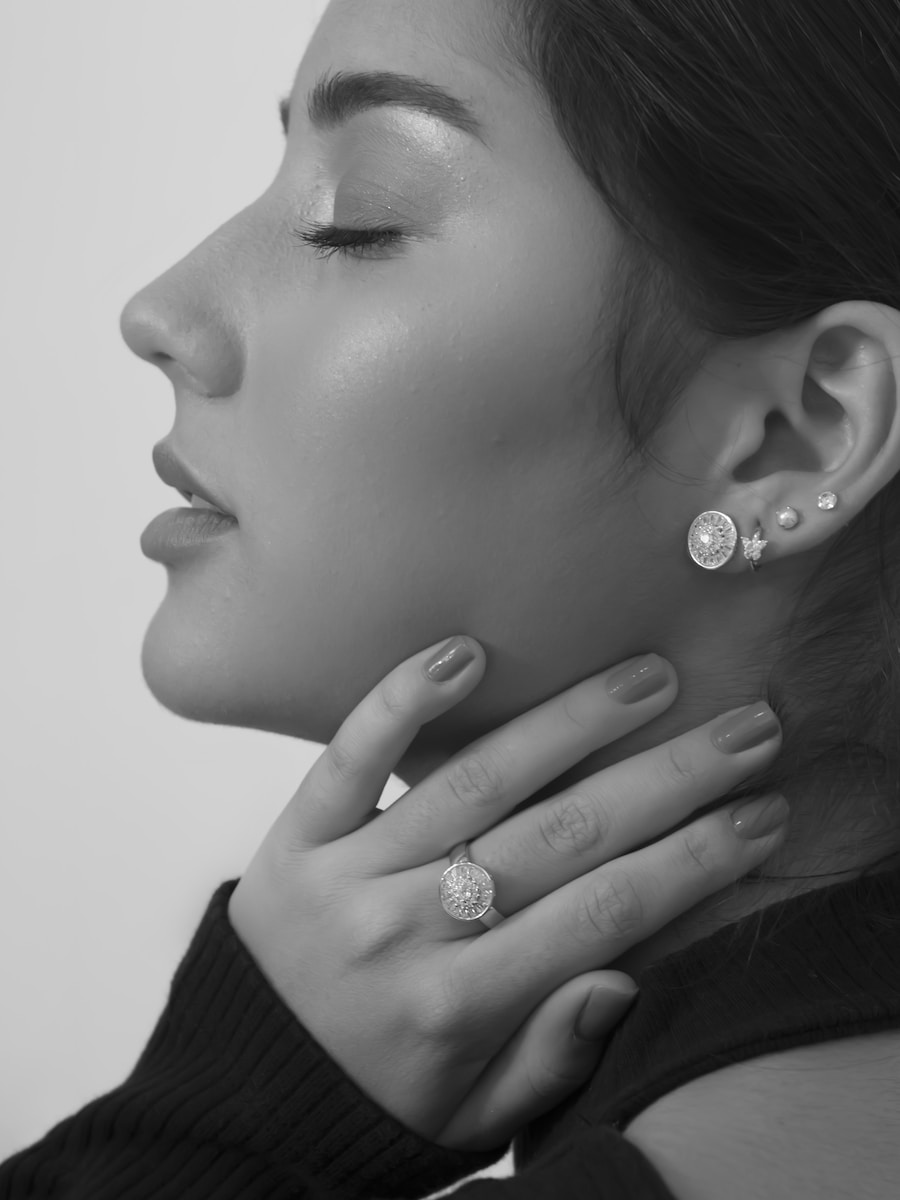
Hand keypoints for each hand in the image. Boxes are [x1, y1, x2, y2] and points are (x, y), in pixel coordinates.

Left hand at [227, 638, 785, 1150]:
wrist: (245, 1088)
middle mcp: (405, 933)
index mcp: (456, 1008)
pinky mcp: (296, 837)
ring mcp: (346, 876)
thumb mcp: (473, 1116)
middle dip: (665, 778)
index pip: (601, 915)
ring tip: (645, 679)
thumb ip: (549, 1055)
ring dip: (570, 723)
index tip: (758, 812)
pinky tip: (466, 654)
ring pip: (475, 782)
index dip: (692, 859)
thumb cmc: (377, 1093)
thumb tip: (625, 979)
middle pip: (560, 836)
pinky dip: (403, 701)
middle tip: (741, 730)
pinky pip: (350, 757)